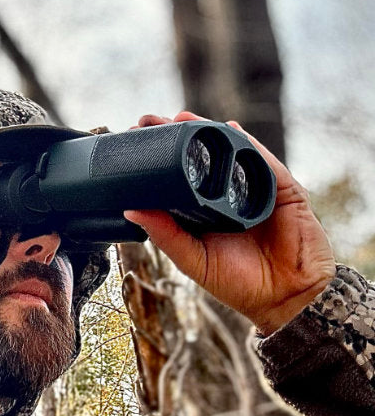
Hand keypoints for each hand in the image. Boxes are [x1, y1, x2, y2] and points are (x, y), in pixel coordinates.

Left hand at [124, 111, 335, 334]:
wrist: (285, 298)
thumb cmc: (238, 283)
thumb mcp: (192, 258)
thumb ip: (164, 234)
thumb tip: (130, 209)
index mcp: (202, 212)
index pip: (176, 177)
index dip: (158, 158)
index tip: (134, 140)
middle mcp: (226, 197)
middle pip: (199, 159)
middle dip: (176, 136)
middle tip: (148, 121)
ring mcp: (254, 190)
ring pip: (228, 153)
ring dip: (205, 132)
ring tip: (181, 117)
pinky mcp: (282, 189)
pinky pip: (262, 161)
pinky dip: (246, 143)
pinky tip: (228, 129)